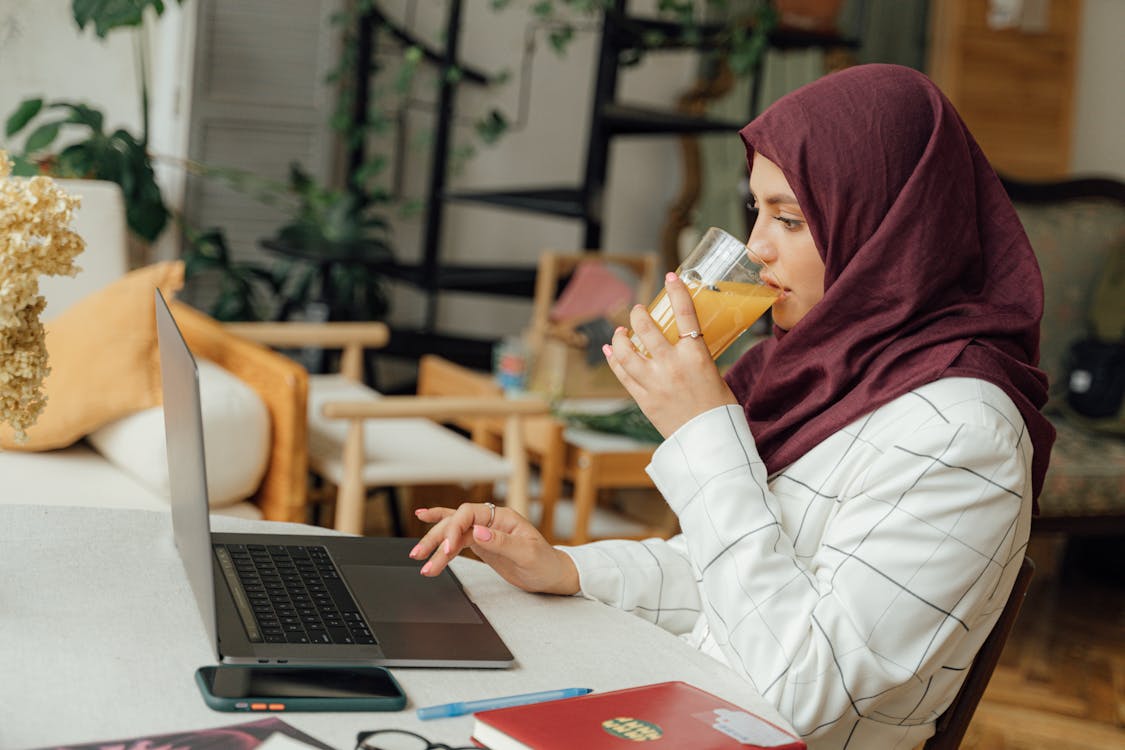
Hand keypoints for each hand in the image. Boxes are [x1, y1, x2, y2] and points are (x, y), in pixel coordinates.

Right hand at [410, 503, 579, 595]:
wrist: (552, 575)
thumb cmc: (545, 563)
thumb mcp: (527, 554)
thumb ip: (502, 542)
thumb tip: (478, 532)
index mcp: (502, 517)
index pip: (469, 514)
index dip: (453, 529)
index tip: (446, 549)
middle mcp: (491, 520)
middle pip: (456, 522)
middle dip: (436, 538)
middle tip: (420, 555)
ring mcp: (485, 531)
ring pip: (453, 532)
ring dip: (435, 544)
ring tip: (418, 559)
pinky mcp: (481, 544)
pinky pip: (457, 538)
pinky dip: (441, 536)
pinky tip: (425, 526)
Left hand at [605, 272, 737, 436]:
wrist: (710, 442)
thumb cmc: (719, 410)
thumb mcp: (715, 375)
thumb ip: (697, 358)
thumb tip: (687, 345)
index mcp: (697, 356)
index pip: (686, 314)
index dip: (677, 292)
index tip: (671, 277)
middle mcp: (672, 365)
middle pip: (647, 328)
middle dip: (639, 315)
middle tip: (639, 310)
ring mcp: (654, 382)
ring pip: (627, 352)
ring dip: (620, 337)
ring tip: (620, 331)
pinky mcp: (644, 399)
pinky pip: (623, 375)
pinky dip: (614, 360)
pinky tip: (610, 351)